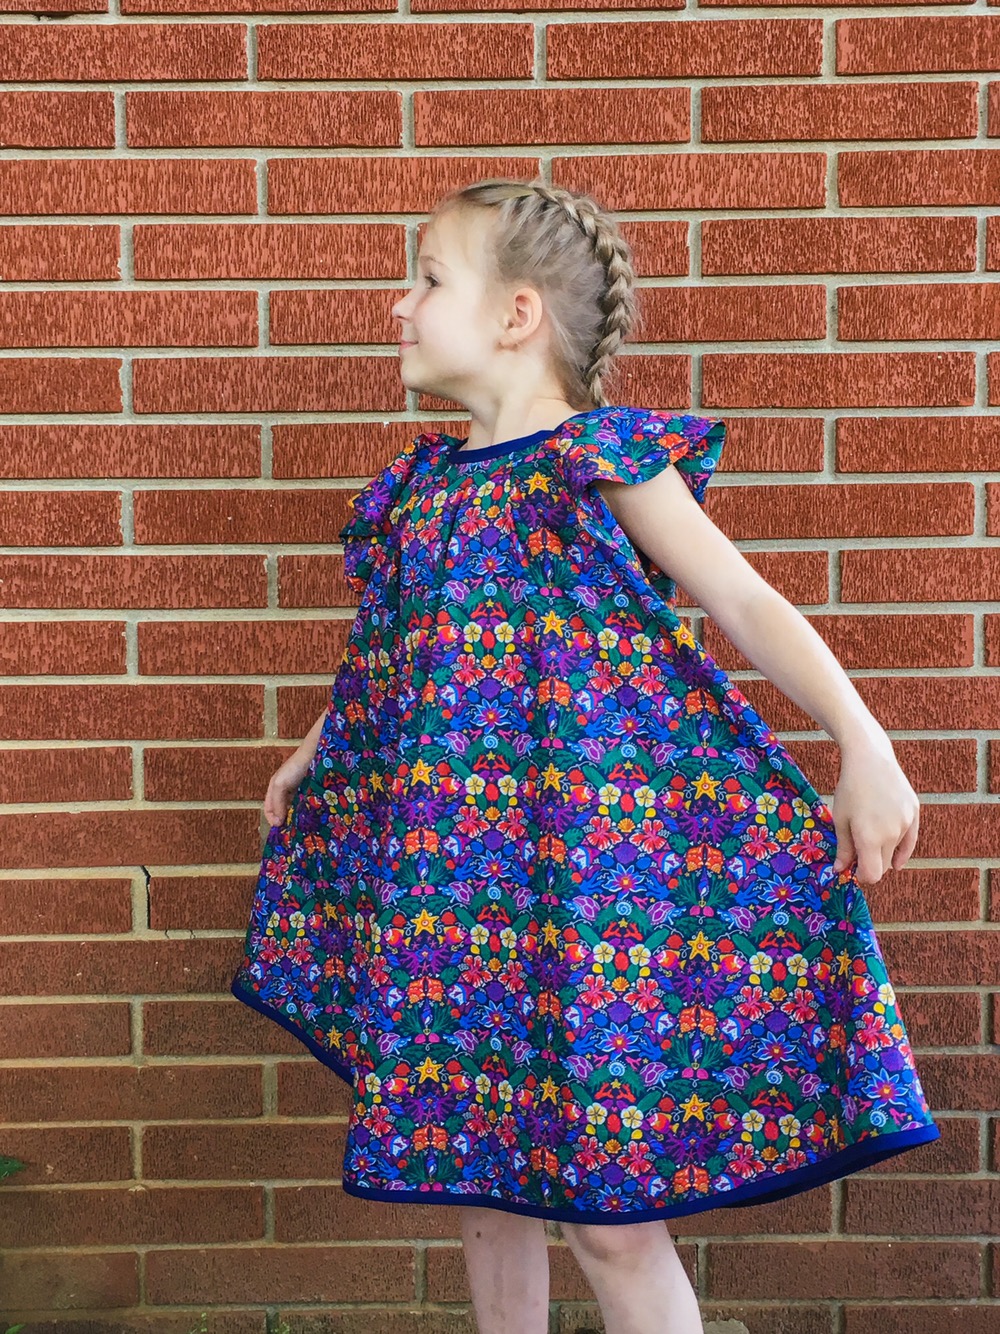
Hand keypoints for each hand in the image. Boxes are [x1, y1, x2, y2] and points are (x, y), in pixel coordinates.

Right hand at [263, 749, 312, 827]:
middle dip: (285, 820)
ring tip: (301, 825)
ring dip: (296, 817)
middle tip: (291, 830)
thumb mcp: (280, 784)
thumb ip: (277, 803)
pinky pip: (305, 805)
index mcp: (274, 788)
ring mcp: (298, 792)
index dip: (272, 819)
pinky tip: (310, 816)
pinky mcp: (309, 792)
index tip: (280, 828)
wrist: (316, 755)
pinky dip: (306, 811)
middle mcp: (285, 791)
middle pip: (282, 810)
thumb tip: (277, 823)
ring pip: (294, 809)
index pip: (269, 809)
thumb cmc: (295, 767)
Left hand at [829, 742, 919, 883]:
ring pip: (895, 852)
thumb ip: (844, 848)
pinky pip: (910, 841)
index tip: (853, 868)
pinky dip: (901, 850)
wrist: (870, 759)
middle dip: (871, 865)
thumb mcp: (840, 819)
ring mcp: (906, 823)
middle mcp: (892, 834)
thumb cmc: (849, 789)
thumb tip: (841, 870)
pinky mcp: (915, 813)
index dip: (862, 875)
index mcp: (870, 838)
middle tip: (858, 854)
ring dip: (884, 851)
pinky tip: (896, 859)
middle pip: (884, 866)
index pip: (872, 875)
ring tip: (870, 835)